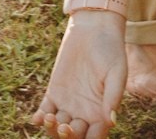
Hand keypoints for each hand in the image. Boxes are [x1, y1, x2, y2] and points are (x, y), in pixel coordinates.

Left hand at [32, 13, 125, 138]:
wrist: (93, 27)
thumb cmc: (111, 49)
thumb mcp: (117, 71)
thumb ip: (113, 96)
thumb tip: (111, 122)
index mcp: (101, 113)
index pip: (94, 137)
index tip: (83, 132)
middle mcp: (84, 113)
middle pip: (74, 137)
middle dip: (68, 137)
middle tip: (64, 128)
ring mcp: (68, 104)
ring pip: (57, 128)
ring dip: (52, 130)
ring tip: (50, 119)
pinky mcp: (54, 92)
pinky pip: (45, 111)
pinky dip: (40, 118)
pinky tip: (38, 117)